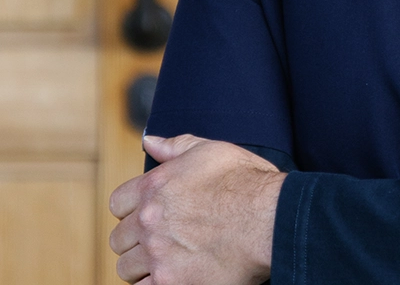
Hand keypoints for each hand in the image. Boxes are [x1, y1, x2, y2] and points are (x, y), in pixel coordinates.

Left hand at [109, 134, 286, 284]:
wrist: (270, 217)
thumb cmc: (247, 182)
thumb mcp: (211, 151)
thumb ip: (175, 146)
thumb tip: (149, 141)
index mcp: (155, 186)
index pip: (118, 204)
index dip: (133, 209)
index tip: (151, 214)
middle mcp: (150, 220)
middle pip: (119, 239)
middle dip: (138, 239)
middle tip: (165, 238)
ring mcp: (157, 254)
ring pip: (127, 268)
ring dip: (144, 265)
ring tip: (171, 259)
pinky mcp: (169, 283)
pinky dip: (154, 284)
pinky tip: (175, 276)